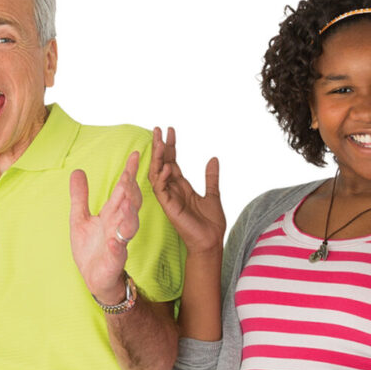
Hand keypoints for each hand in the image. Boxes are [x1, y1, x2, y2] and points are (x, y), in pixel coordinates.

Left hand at [69, 152, 142, 301]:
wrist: (93, 278)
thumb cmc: (90, 249)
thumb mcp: (79, 219)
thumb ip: (80, 196)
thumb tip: (77, 171)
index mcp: (112, 214)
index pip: (123, 190)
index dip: (129, 173)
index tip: (135, 154)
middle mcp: (118, 225)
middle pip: (129, 204)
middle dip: (131, 190)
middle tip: (129, 175)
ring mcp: (118, 242)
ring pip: (129, 226)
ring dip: (128, 215)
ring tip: (125, 203)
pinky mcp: (114, 260)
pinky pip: (118, 252)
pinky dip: (117, 246)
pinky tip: (115, 241)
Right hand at [148, 126, 224, 256]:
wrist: (210, 241)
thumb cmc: (210, 222)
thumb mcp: (213, 193)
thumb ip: (211, 176)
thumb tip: (213, 158)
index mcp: (181, 186)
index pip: (172, 161)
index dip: (170, 146)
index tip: (170, 130)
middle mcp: (172, 190)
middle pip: (161, 164)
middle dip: (159, 147)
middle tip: (157, 129)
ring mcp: (169, 198)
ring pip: (157, 174)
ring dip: (157, 158)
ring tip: (158, 142)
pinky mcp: (169, 207)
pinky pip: (161, 189)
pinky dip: (163, 177)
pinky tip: (168, 166)